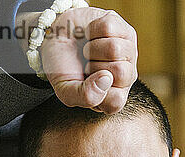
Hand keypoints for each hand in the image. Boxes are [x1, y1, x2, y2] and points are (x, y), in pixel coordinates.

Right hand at [18, 7, 137, 113]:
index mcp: (113, 97)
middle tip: (86, 64)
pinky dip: (92, 29)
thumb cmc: (62, 67)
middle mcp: (126, 78)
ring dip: (93, 47)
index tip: (84, 82)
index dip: (96, 89)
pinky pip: (109, 27)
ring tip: (87, 50)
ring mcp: (129, 52)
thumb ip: (85, 96)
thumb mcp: (65, 90)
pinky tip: (91, 35)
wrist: (55, 38)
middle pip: (120, 72)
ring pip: (115, 48)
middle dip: (94, 65)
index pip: (116, 101)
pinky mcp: (124, 29)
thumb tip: (107, 79)